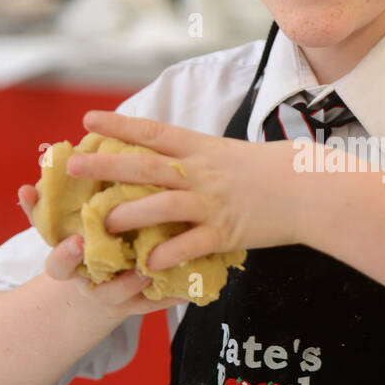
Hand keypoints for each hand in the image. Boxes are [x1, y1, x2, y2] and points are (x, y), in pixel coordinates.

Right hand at [17, 183, 179, 316]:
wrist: (100, 291)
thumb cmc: (85, 247)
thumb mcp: (63, 227)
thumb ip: (48, 206)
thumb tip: (32, 176)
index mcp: (69, 265)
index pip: (58, 264)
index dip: (65, 254)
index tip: (77, 240)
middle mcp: (89, 283)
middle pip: (89, 284)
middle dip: (102, 272)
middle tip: (113, 256)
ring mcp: (114, 296)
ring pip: (121, 295)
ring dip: (135, 282)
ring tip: (150, 268)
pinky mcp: (140, 304)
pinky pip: (156, 303)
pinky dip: (171, 295)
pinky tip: (188, 286)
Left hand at [62, 110, 306, 270]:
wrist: (312, 190)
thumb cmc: (278, 170)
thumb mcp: (234, 154)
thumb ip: (203, 159)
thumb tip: (178, 159)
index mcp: (203, 149)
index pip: (153, 132)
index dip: (118, 126)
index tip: (88, 120)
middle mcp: (202, 173)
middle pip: (145, 166)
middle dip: (105, 165)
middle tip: (72, 165)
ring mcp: (212, 203)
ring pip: (161, 205)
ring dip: (128, 215)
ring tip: (101, 224)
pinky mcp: (225, 232)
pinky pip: (188, 244)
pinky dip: (166, 254)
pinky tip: (145, 264)